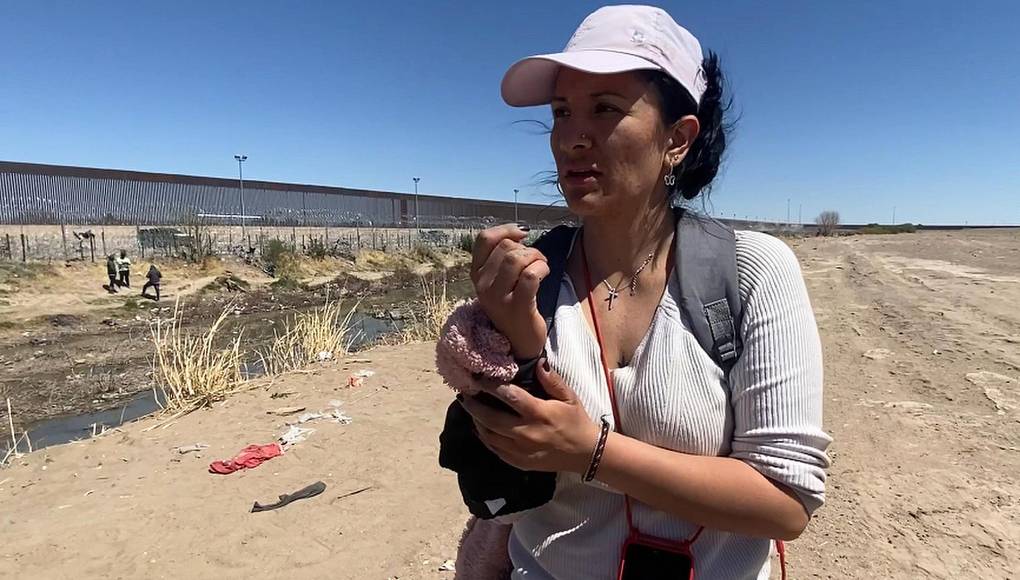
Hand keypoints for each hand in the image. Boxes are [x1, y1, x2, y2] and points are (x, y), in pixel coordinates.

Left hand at [461, 359, 598, 473]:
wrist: (585, 454)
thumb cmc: (576, 421)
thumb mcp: (569, 397)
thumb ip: (552, 380)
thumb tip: (537, 362)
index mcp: (539, 414)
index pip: (509, 396)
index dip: (491, 385)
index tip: (479, 378)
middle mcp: (526, 433)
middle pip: (491, 418)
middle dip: (474, 405)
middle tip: (464, 394)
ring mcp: (521, 451)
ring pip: (488, 435)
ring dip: (476, 420)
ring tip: (469, 408)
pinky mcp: (519, 462)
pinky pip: (494, 449)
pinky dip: (484, 437)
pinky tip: (480, 427)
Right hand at [471, 224, 549, 358]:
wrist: (518, 342)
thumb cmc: (512, 305)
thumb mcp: (498, 280)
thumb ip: (502, 256)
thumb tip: (520, 231)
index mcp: (476, 274)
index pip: (484, 239)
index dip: (506, 230)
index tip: (522, 236)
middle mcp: (482, 285)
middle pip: (506, 248)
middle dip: (527, 248)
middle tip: (537, 260)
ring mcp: (498, 298)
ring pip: (516, 259)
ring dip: (536, 257)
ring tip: (541, 266)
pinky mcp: (517, 307)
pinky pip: (530, 276)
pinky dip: (541, 269)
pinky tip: (545, 274)